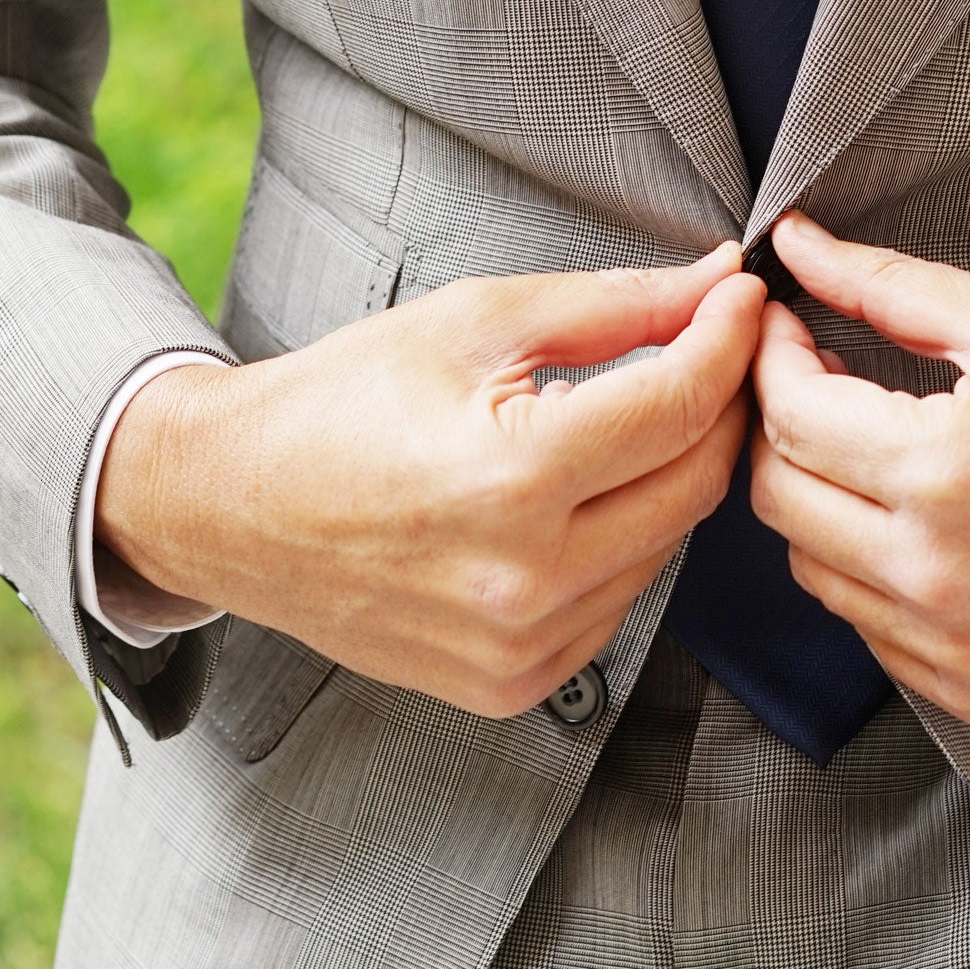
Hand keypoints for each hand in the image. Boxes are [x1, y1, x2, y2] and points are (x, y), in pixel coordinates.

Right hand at [95, 248, 764, 715]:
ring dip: (668, 477)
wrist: (229, 505)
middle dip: (718, 405)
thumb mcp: (475, 322)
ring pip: (668, 547)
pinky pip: (619, 604)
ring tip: (629, 421)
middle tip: (709, 349)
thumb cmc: (339, 403)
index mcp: (511, 478)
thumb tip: (714, 285)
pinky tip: (579, 499)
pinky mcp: (511, 684)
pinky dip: (621, 543)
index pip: (681, 404)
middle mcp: (522, 579)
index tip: (739, 300)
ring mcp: (519, 646)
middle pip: (696, 483)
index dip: (728, 339)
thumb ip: (613, 305)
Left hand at [748, 215, 969, 728]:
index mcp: (943, 468)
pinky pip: (873, 630)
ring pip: (813, 570)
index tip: (791, 329)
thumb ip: (890, 286)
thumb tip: (798, 245)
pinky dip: (874, 573)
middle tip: (824, 384)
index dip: (774, 358)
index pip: (787, 416)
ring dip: (823, 503)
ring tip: (878, 453)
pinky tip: (923, 526)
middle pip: (778, 498)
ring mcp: (954, 645)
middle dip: (782, 428)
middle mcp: (936, 571)